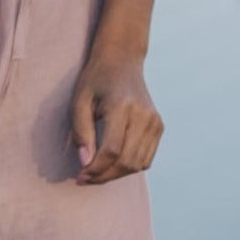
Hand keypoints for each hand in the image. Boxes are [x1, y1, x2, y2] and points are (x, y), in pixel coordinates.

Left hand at [69, 48, 163, 183]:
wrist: (122, 60)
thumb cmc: (96, 79)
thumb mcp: (80, 100)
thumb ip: (81, 132)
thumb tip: (85, 163)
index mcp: (122, 106)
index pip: (112, 150)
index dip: (95, 169)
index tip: (80, 176)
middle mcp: (144, 115)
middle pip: (127, 161)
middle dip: (104, 176)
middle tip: (85, 179)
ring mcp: (155, 122)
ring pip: (138, 164)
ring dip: (116, 175)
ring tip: (97, 173)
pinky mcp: (159, 126)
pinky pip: (146, 159)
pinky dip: (129, 167)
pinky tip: (112, 164)